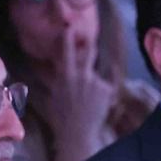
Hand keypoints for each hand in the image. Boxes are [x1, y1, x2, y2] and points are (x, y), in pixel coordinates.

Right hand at [49, 29, 114, 152]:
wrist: (77, 133)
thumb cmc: (61, 118)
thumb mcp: (54, 96)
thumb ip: (57, 80)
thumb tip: (54, 68)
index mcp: (65, 76)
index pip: (66, 51)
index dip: (68, 37)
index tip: (70, 27)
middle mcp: (81, 75)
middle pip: (89, 53)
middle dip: (90, 46)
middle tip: (91, 40)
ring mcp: (95, 82)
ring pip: (96, 76)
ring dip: (94, 84)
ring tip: (88, 101)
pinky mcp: (107, 89)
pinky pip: (105, 87)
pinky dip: (103, 94)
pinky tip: (97, 106)